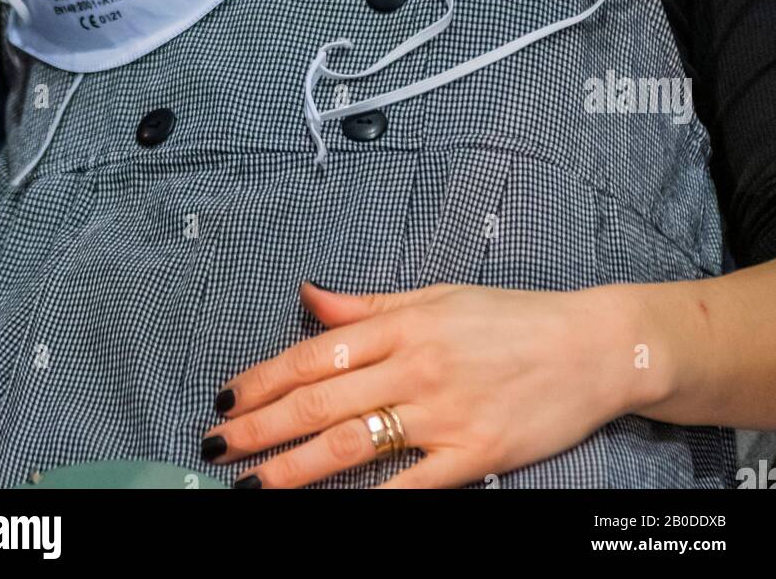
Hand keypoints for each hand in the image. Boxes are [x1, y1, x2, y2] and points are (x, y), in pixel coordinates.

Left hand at [200, 279, 647, 487]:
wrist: (591, 346)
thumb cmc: (511, 318)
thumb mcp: (436, 296)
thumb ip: (367, 307)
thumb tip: (307, 297)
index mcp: (404, 325)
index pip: (314, 353)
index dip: (262, 378)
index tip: (224, 398)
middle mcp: (416, 366)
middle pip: (321, 400)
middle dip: (261, 426)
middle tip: (217, 448)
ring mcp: (443, 413)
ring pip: (353, 444)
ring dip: (295, 468)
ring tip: (252, 484)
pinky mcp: (474, 455)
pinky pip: (410, 486)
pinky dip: (370, 503)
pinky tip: (333, 513)